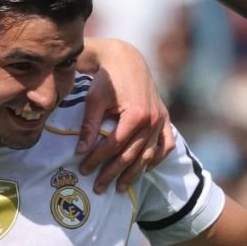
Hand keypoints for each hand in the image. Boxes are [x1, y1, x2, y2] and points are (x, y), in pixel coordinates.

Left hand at [76, 40, 174, 192]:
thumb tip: (79, 151)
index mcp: (136, 114)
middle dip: (113, 173)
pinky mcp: (165, 117)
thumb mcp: (94, 100)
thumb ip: (89, 126)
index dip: (97, 160)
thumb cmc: (107, 78)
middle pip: (131, 155)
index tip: (83, 169)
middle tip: (98, 187)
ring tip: (120, 187)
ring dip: (134, 173)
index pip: (114, 146)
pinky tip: (146, 168)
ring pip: (148, 154)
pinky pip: (166, 144)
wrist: (126, 58)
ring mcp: (161, 119)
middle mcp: (152, 120)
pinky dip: (157, 158)